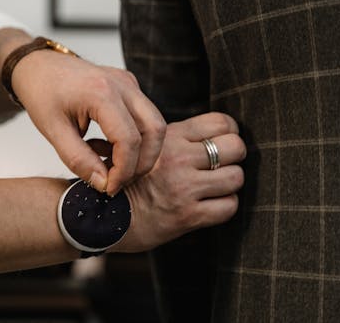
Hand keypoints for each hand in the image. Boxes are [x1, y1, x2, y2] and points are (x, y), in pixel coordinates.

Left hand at [11, 51, 165, 195]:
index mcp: (101, 93)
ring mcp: (129, 83)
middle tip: (119, 181)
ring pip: (155, 124)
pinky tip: (107, 146)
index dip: (123, 170)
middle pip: (154, 130)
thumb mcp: (53, 131)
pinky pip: (145, 117)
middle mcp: (122, 84)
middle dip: (142, 163)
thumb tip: (103, 183)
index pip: (129, 140)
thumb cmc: (41, 92)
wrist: (38, 65)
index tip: (109, 187)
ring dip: (141, 152)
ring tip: (111, 165)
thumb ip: (78, 159)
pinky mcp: (130, 87)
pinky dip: (134, 138)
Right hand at [112, 112, 245, 252]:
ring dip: (230, 183)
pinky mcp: (188, 216)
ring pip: (236, 177)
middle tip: (223, 165)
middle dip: (234, 156)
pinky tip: (211, 205)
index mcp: (169, 138)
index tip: (223, 141)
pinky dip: (225, 206)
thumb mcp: (142, 147)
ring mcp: (185, 188)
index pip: (222, 123)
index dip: (230, 132)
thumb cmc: (125, 181)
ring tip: (216, 186)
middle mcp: (179, 159)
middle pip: (235, 147)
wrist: (103, 216)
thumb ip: (172, 138)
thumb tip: (206, 130)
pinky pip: (228, 207)